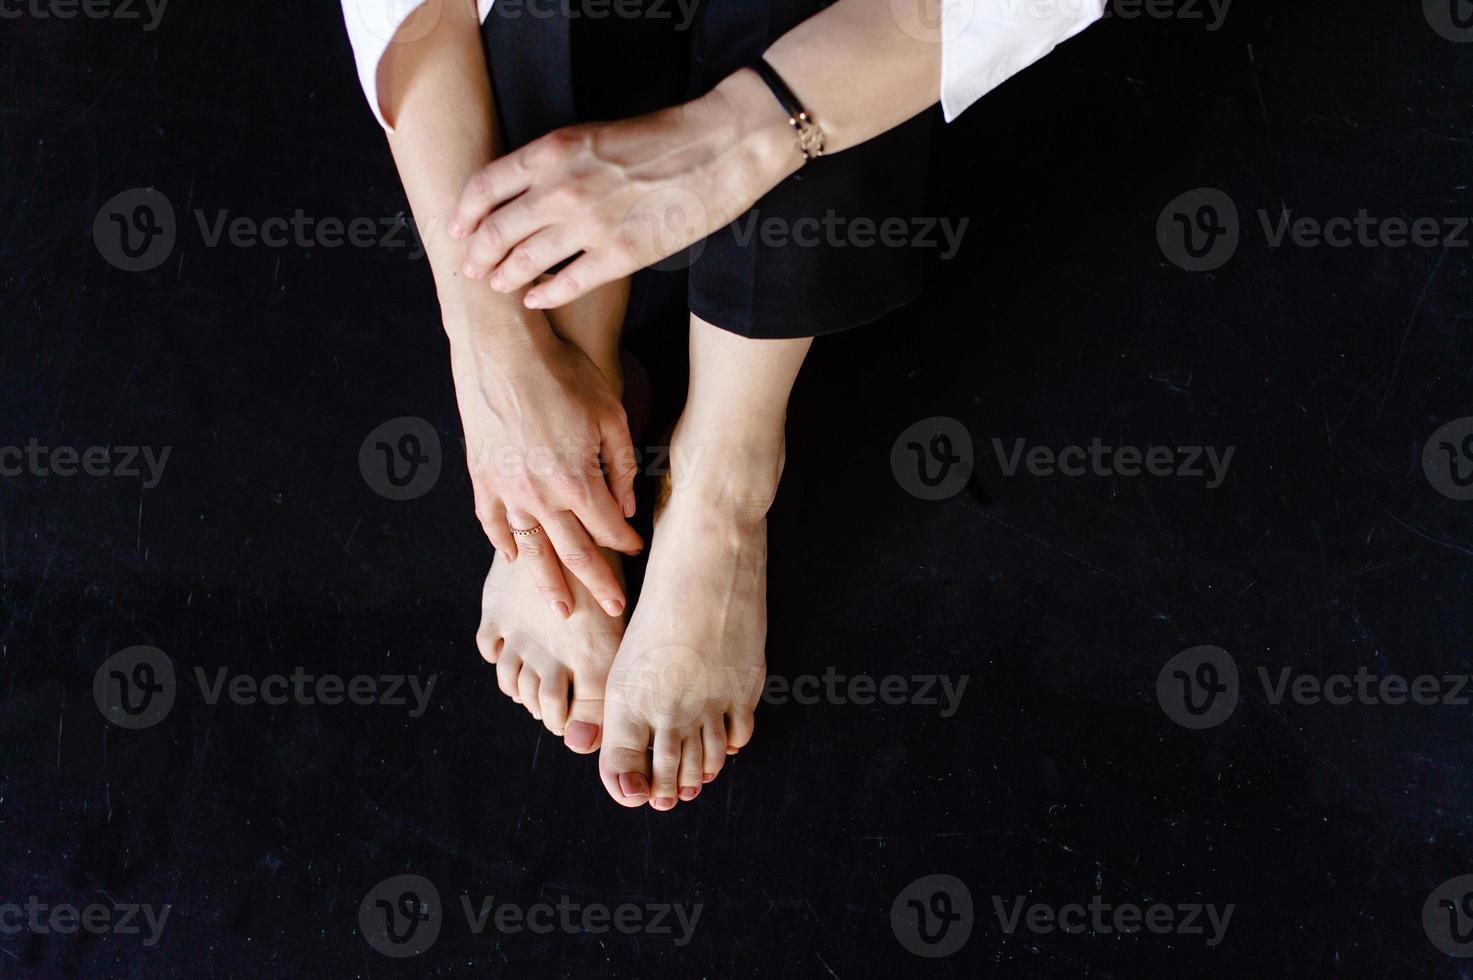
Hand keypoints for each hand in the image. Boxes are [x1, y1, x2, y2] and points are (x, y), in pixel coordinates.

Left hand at [448, 70, 800, 309]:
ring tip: (498, 285)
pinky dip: (544, 295)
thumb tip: (520, 192)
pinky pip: (567, 284)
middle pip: (496, 231)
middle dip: (477, 255)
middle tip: (470, 268)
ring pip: (525, 262)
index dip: (463, 213)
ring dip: (505, 278)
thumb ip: (552, 161)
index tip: (456, 228)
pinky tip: (536, 299)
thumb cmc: (660, 138)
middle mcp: (562, 188)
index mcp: (552, 151)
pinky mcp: (621, 255)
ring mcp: (590, 225)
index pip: (485, 187)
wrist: (717, 149)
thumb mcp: (591, 134)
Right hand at [451, 320, 641, 618]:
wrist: (504, 350)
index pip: (609, 529)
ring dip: (550, 582)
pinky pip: (494, 522)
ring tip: (562, 609)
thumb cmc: (562, 375)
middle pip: (575, 552)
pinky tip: (515, 560)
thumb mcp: (610, 414)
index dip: (626, 544)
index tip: (636, 550)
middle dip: (598, 583)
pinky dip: (505, 544)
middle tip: (614, 609)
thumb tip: (625, 505)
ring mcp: (507, 490)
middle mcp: (542, 496)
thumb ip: (621, 464)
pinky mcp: (481, 478)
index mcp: (578, 482)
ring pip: (532, 549)